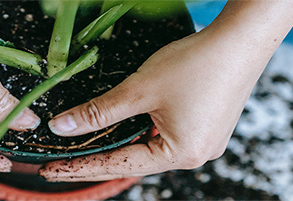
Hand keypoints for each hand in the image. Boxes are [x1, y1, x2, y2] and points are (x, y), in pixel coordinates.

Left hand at [41, 0, 292, 180]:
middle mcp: (194, 155)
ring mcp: (202, 142)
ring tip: (82, 152)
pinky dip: (138, 134)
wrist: (241, 40)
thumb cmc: (196, 64)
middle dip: (95, 161)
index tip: (51, 170)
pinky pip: (162, 137)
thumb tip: (63, 127)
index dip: (80, 167)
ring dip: (117, 147)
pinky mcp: (204, 127)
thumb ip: (98, 112)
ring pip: (146, 148)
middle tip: (59, 164)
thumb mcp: (138, 90)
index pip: (118, 165)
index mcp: (180, 154)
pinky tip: (119, 132)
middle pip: (132, 161)